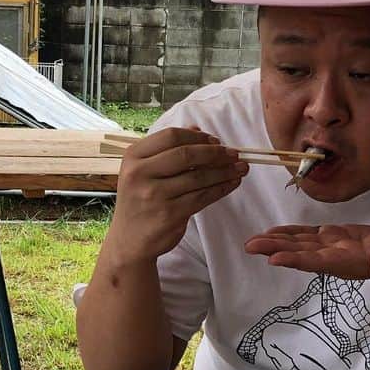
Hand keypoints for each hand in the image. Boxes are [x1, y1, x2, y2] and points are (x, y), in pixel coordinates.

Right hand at [106, 127, 247, 265]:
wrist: (129, 240)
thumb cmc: (140, 201)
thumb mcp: (143, 171)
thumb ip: (167, 150)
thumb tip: (197, 130)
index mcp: (133, 157)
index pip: (171, 136)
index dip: (198, 137)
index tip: (216, 141)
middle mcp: (140, 173)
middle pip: (186, 154)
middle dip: (216, 153)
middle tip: (234, 154)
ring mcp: (154, 195)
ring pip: (198, 177)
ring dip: (224, 171)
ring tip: (240, 168)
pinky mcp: (169, 214)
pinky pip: (202, 197)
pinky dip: (221, 189)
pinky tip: (232, 184)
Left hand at [245, 221, 369, 281]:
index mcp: (352, 262)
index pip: (319, 262)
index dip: (297, 260)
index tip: (274, 259)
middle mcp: (337, 258)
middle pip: (302, 255)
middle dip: (276, 250)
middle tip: (250, 246)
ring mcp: (334, 248)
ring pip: (300, 245)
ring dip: (276, 242)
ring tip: (252, 241)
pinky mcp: (335, 238)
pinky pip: (308, 236)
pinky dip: (290, 233)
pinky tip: (274, 233)